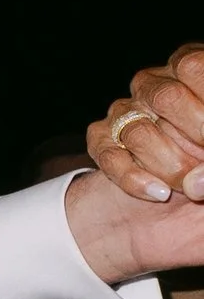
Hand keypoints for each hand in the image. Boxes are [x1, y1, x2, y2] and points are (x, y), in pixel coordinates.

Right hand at [70, 46, 203, 286]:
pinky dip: (133, 179)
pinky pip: (106, 152)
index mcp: (199, 81)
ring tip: (188, 190)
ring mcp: (132, 114)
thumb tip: (197, 180)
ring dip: (166, 166)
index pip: (193, 67)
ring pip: (135, 128)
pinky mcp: (105, 142)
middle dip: (191, 134)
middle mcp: (165, 88)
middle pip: (165, 95)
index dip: (203, 104)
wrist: (169, 231)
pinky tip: (157, 195)